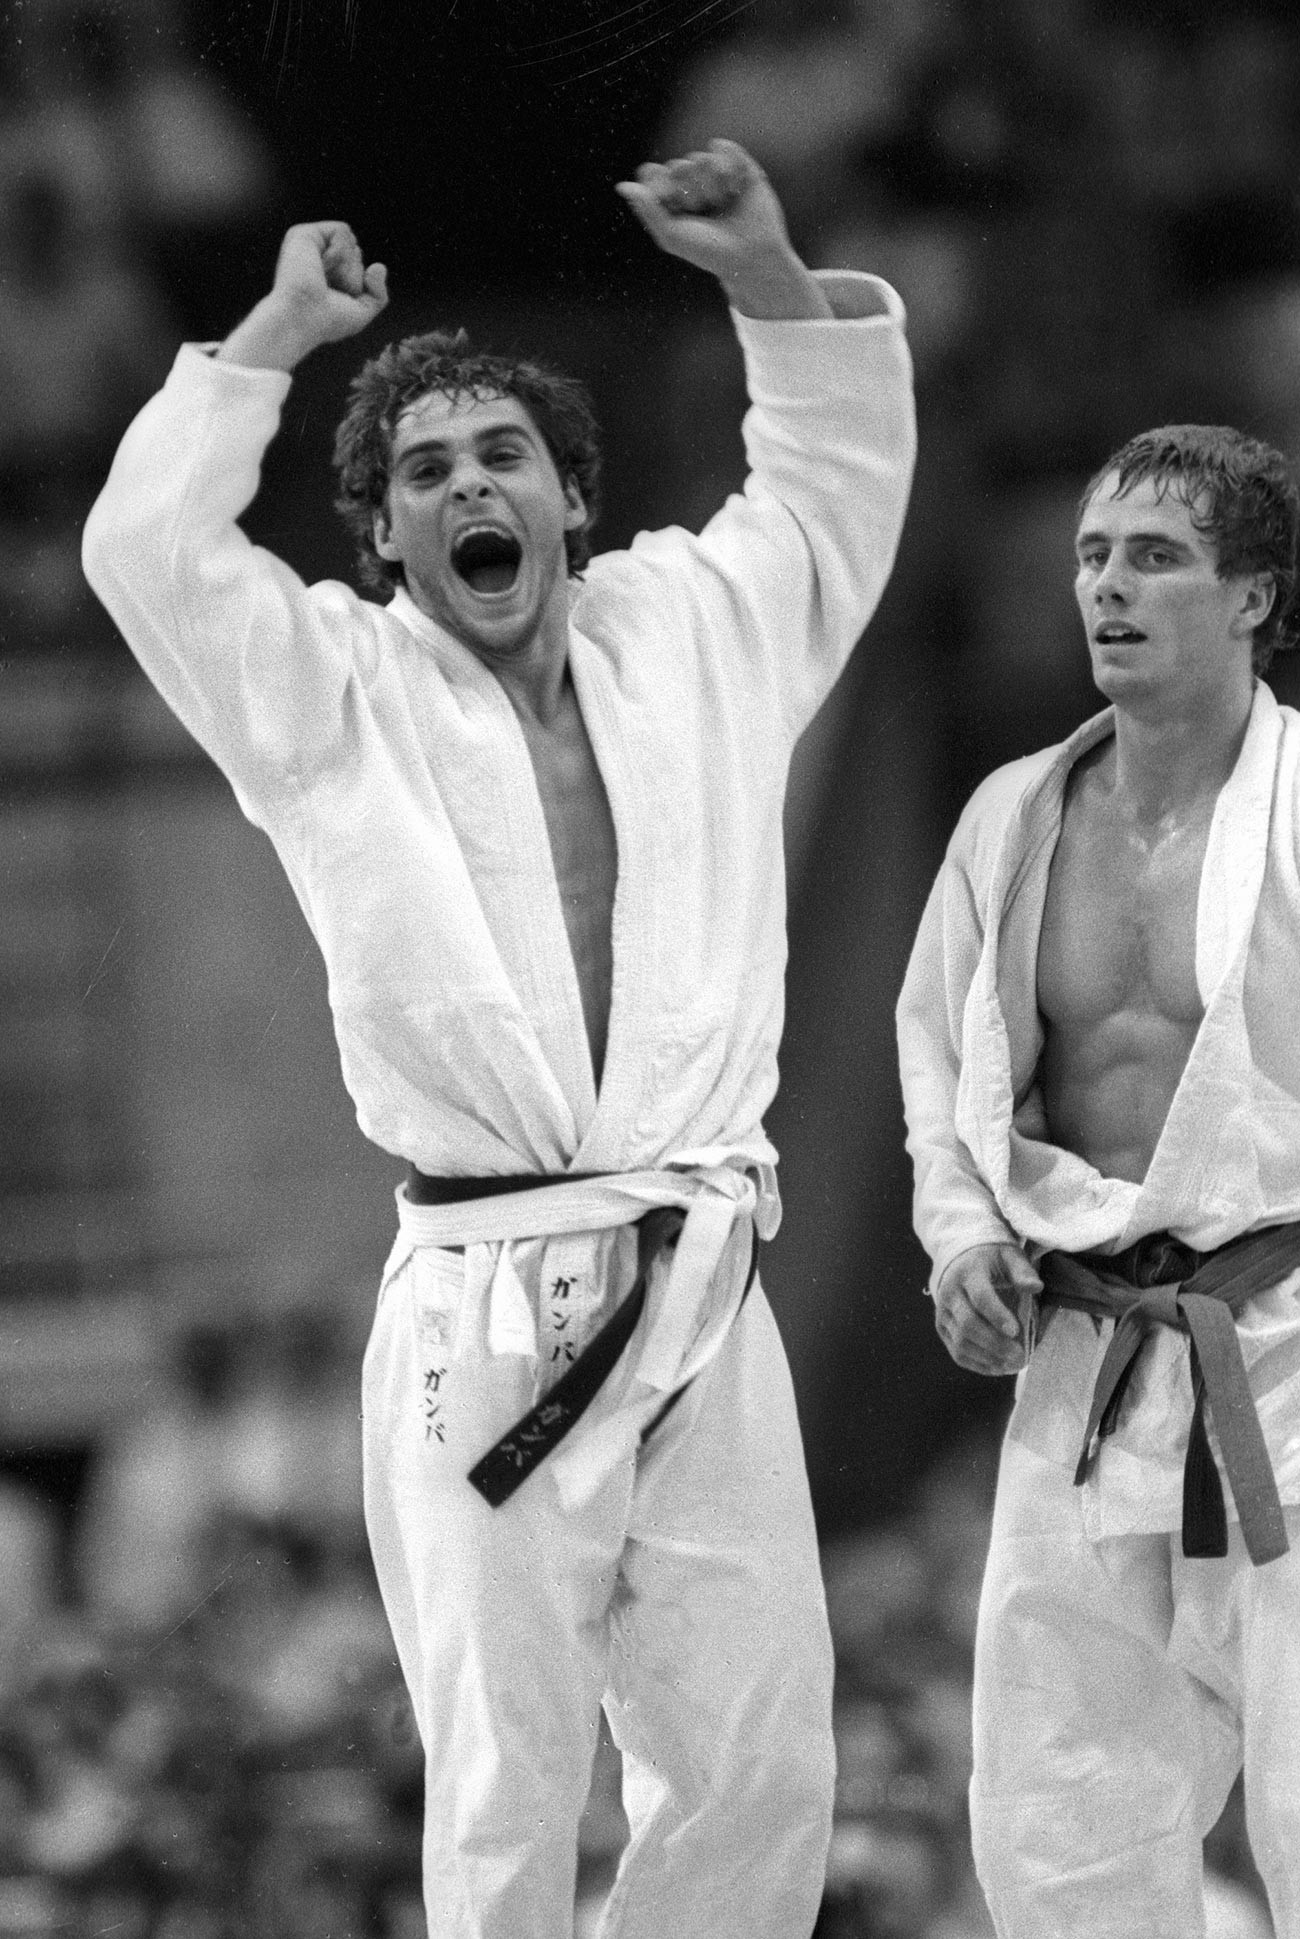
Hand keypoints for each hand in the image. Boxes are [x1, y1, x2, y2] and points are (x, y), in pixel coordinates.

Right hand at [218, 221, 387, 371]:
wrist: (302, 319)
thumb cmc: (326, 322)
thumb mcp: (361, 313)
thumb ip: (378, 294)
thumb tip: (379, 266)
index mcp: (323, 272)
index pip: (357, 264)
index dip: (356, 284)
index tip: (335, 300)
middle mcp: (314, 256)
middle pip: (356, 252)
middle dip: (352, 276)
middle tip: (329, 290)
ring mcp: (308, 244)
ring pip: (351, 242)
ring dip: (345, 267)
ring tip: (322, 278)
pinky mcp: (303, 234)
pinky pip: (342, 231)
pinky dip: (339, 252)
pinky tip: (321, 265)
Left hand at [616, 140, 829, 318]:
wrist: (751, 256)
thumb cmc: (709, 252)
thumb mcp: (671, 236)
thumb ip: (647, 209)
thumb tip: (621, 186)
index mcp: (672, 199)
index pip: (653, 174)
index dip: (662, 186)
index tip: (674, 206)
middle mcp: (692, 183)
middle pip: (678, 165)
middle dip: (689, 191)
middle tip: (703, 211)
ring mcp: (715, 172)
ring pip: (700, 157)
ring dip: (710, 185)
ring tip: (722, 204)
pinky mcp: (739, 164)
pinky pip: (721, 148)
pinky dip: (726, 168)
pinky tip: (735, 189)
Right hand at [933, 1242, 1041, 1375]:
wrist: (958, 1259)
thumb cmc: (990, 1259)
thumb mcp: (1008, 1255)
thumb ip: (1022, 1270)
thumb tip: (1035, 1287)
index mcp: (967, 1273)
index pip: (980, 1297)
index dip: (997, 1315)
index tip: (1016, 1331)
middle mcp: (949, 1294)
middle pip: (968, 1324)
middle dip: (995, 1343)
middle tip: (1020, 1356)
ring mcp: (943, 1313)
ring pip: (961, 1342)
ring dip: (988, 1358)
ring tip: (1013, 1364)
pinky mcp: (942, 1328)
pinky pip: (957, 1352)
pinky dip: (978, 1364)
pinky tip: (998, 1367)